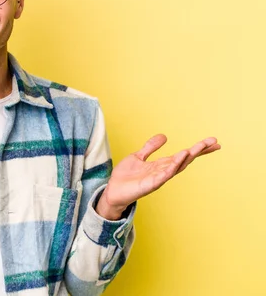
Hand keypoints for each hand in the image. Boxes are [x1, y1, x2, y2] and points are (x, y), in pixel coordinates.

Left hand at [96, 134, 220, 219]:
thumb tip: (164, 136)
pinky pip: (164, 175)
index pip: (184, 155)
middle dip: (198, 151)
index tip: (213, 142)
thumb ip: (150, 147)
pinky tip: (179, 158)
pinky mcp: (150, 184)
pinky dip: (172, 166)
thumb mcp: (138, 156)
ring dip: (187, 157)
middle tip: (214, 142)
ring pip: (176, 166)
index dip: (198, 149)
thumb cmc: (126, 176)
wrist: (113, 190)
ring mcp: (158, 178)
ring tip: (198, 147)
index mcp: (162, 165)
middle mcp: (163, 171)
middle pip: (185, 159)